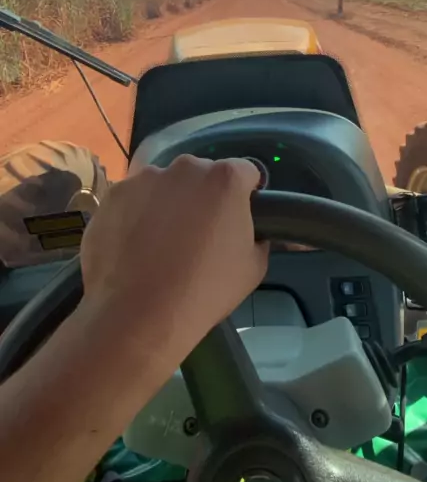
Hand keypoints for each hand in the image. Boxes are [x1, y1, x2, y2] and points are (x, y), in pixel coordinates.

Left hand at [80, 156, 268, 366]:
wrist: (139, 313)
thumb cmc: (205, 290)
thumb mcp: (253, 267)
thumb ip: (258, 237)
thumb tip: (253, 233)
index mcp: (224, 179)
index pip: (244, 172)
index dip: (244, 194)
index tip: (237, 218)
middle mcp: (184, 168)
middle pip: (200, 175)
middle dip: (202, 197)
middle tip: (197, 234)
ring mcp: (144, 179)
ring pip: (163, 186)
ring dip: (167, 204)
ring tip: (159, 244)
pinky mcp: (113, 195)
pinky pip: (132, 200)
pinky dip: (135, 215)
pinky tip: (133, 247)